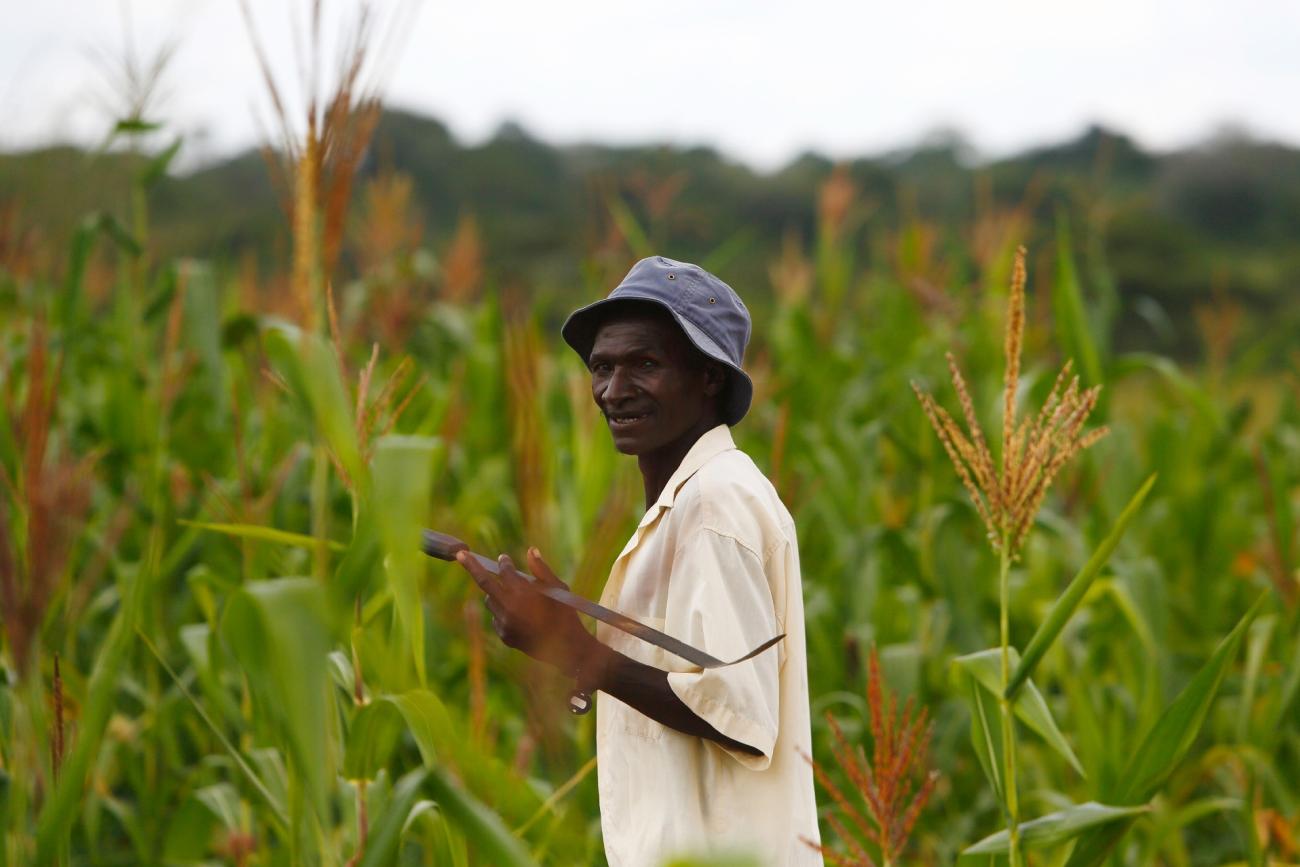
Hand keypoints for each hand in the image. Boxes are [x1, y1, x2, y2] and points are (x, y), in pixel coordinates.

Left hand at [455, 547, 594, 673]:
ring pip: (490, 601)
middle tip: (460, 554)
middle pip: (485, 583)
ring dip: (495, 593)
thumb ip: (541, 570)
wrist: (566, 650)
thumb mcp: (558, 589)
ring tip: (512, 594)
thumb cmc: (566, 615)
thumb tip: (530, 550)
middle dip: (472, 566)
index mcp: (524, 594)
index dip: (504, 563)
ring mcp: (505, 624)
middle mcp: (510, 609)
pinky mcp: (504, 636)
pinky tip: (518, 613)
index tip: (503, 559)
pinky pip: (496, 617)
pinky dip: (502, 611)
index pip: (506, 572)